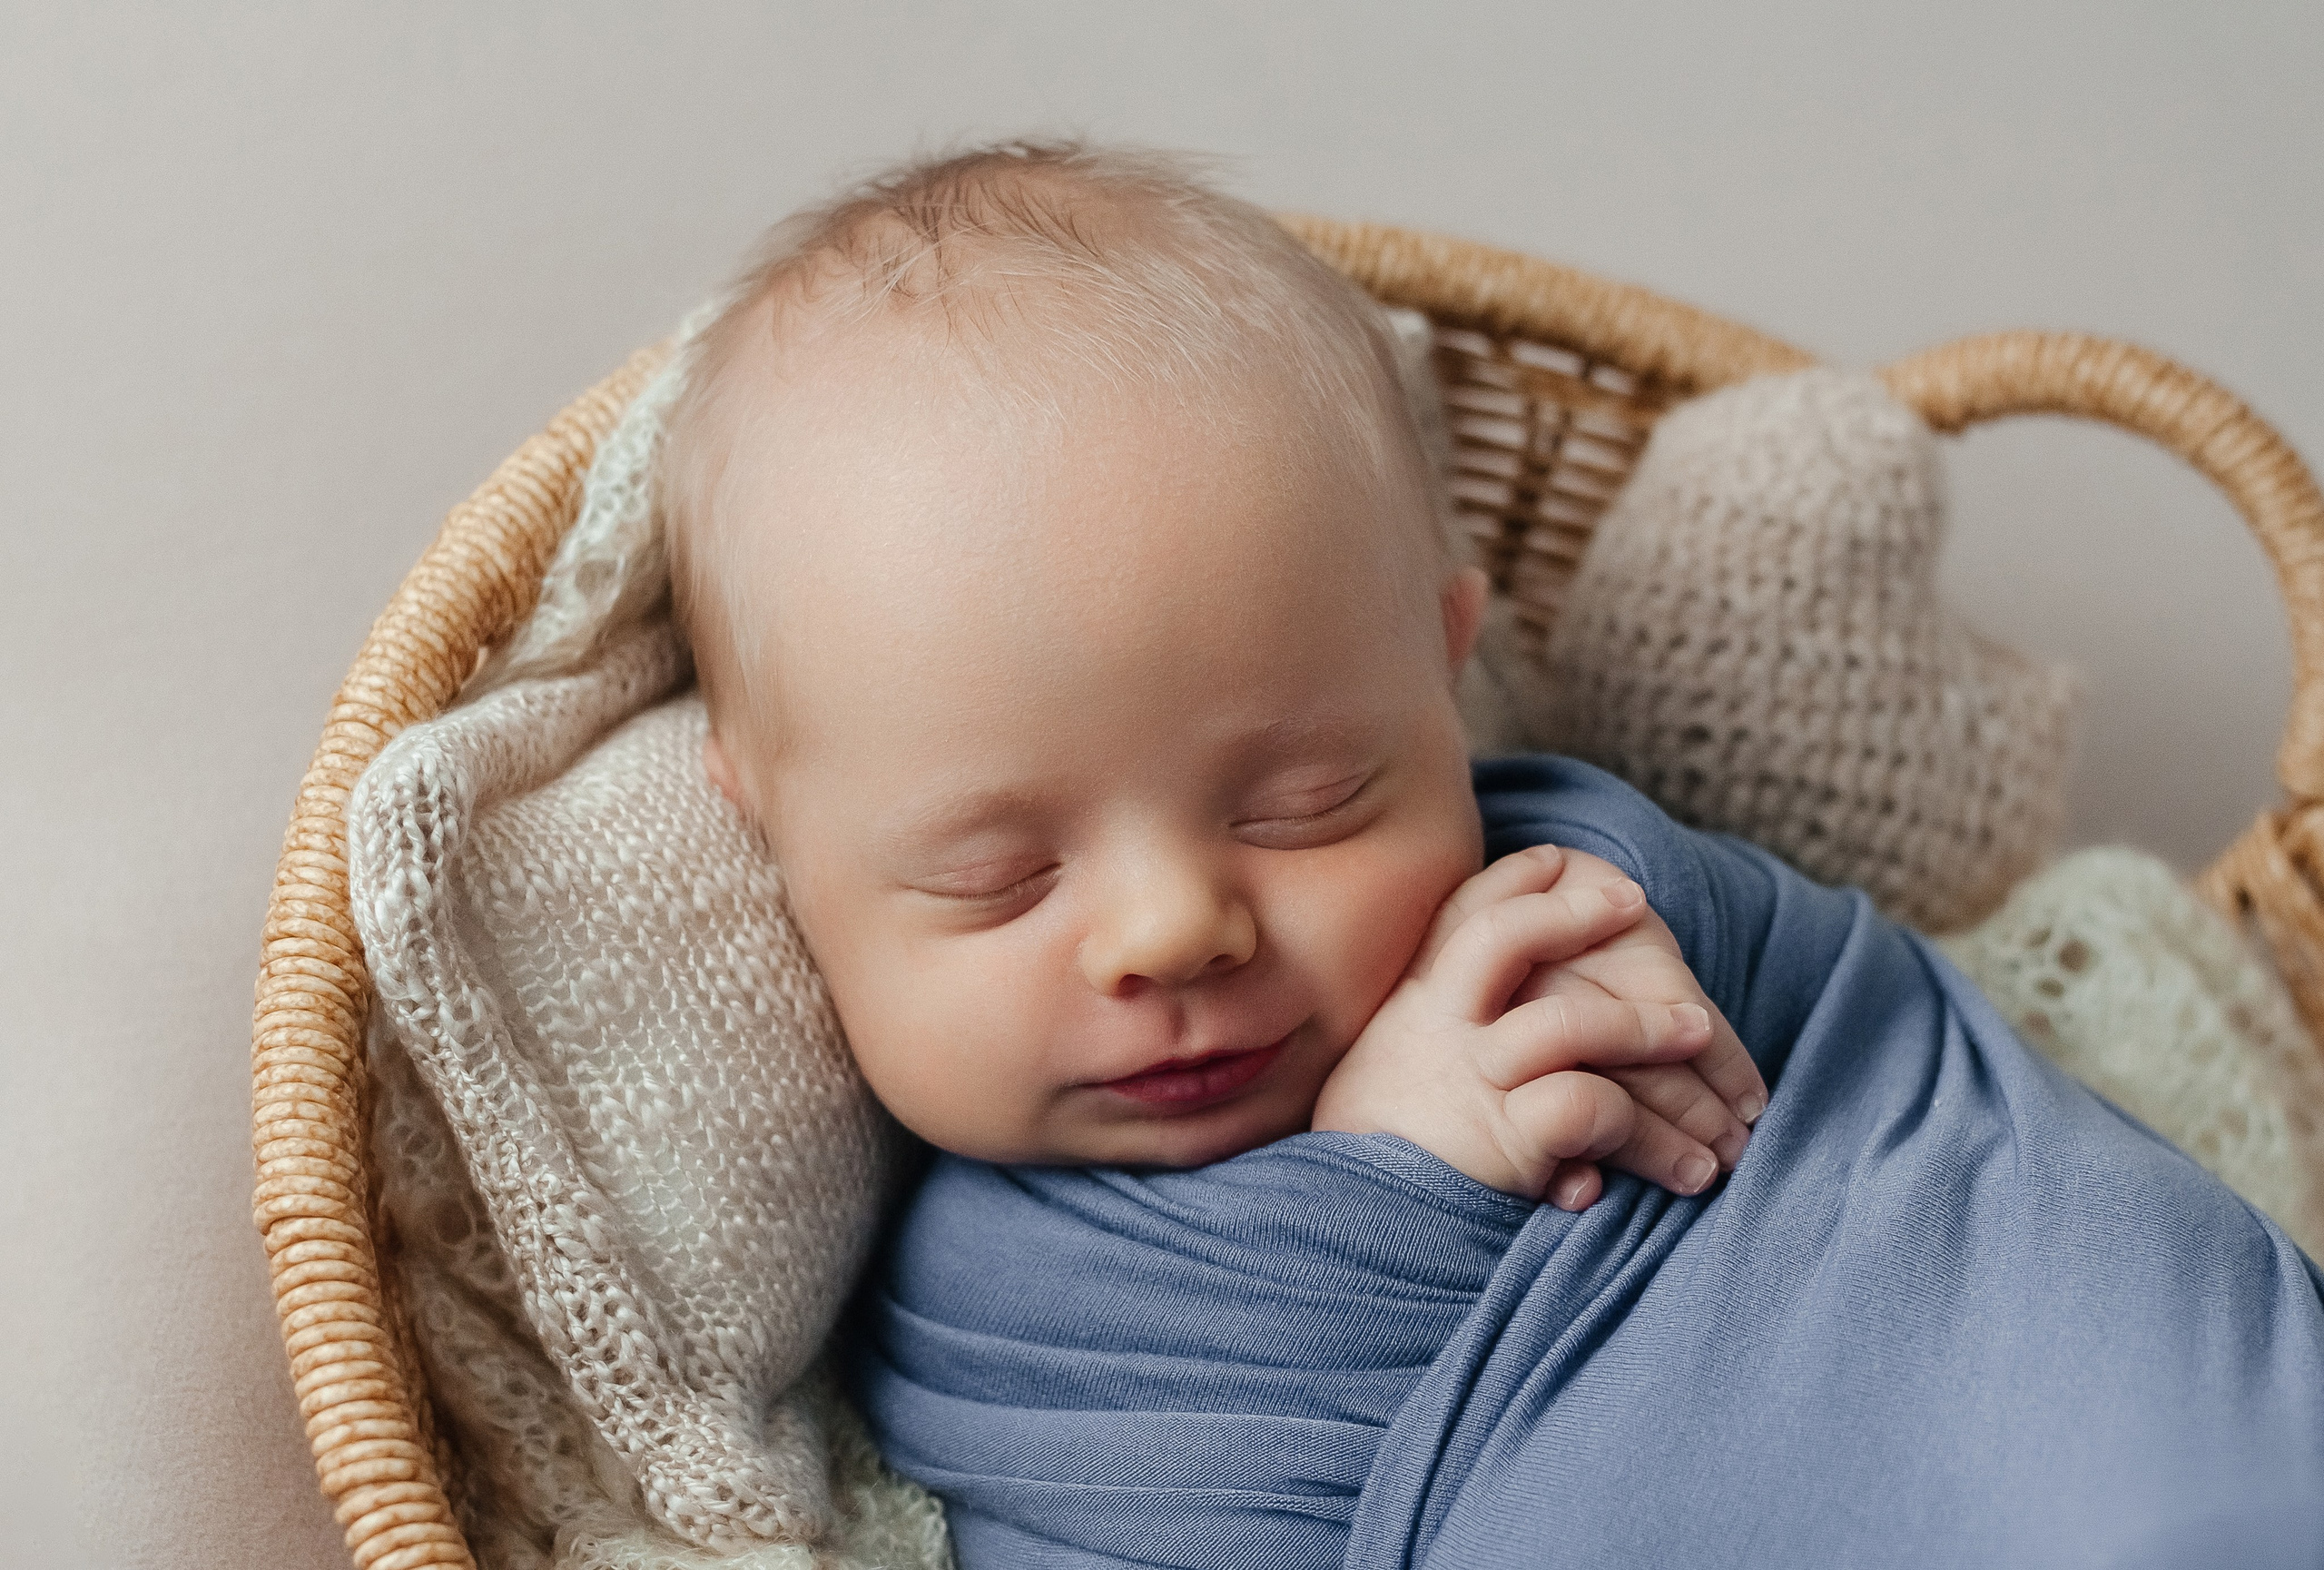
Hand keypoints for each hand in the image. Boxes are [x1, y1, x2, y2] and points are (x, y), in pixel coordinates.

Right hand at [1311, 843, 1763, 1205]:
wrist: (1344, 1236)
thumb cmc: (1380, 1163)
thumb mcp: (1392, 1081)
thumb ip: (1443, 1042)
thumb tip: (1515, 1019)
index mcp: (1410, 1010)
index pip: (1456, 918)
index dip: (1510, 882)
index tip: (1556, 859)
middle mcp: (1433, 1030)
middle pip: (1500, 937)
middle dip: (1573, 912)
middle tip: (1635, 901)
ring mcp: (1467, 1078)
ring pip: (1569, 1022)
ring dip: (1648, 1029)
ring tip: (1700, 1033)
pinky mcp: (1503, 1136)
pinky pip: (1593, 1107)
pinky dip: (1653, 1138)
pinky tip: (1686, 1168)